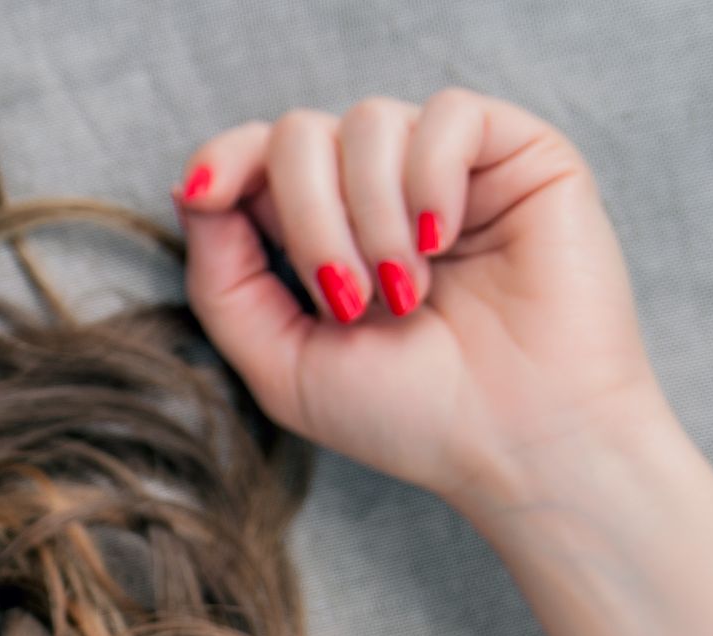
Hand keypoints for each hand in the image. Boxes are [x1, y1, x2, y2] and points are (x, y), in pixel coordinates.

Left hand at [172, 86, 673, 513]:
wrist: (519, 443)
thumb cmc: (407, 414)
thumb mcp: (280, 362)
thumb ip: (222, 280)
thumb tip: (192, 189)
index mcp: (319, 234)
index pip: (254, 157)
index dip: (224, 160)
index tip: (206, 195)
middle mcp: (378, 192)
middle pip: (299, 135)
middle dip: (307, 221)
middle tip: (350, 302)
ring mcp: (445, 170)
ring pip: (368, 121)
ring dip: (371, 217)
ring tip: (409, 292)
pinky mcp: (518, 154)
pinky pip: (449, 114)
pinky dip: (431, 179)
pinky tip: (446, 241)